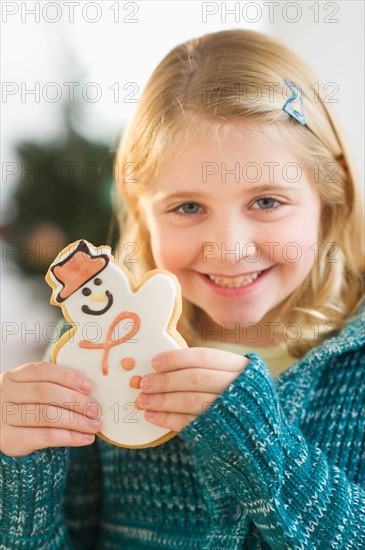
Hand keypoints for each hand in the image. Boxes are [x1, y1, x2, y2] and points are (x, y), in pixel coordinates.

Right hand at [0, 362, 100, 457]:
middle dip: (76, 400)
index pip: (43, 370)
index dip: (68, 377)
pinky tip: (85, 438)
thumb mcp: (32, 392)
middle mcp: (6, 393)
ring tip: (94, 425)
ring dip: (76, 420)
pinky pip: (46, 436)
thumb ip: (55, 386)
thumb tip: (90, 391)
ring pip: (47, 415)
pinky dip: (70, 437)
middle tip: (95, 409)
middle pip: (46, 392)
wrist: (4, 435)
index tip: (89, 387)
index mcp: (14, 376)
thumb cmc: (26, 408)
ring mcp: (4, 416)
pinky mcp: (9, 439)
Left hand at [134, 348, 249, 431]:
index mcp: (242, 368)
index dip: (177, 358)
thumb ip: (206, 371)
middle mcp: (239, 387)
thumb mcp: (233, 379)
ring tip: (142, 401)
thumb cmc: (240, 401)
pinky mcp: (222, 433)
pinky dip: (168, 419)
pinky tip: (152, 416)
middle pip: (196, 379)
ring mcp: (232, 412)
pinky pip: (190, 423)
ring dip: (163, 400)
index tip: (154, 362)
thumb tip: (160, 366)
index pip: (204, 357)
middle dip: (166, 381)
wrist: (264, 441)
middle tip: (143, 383)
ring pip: (191, 401)